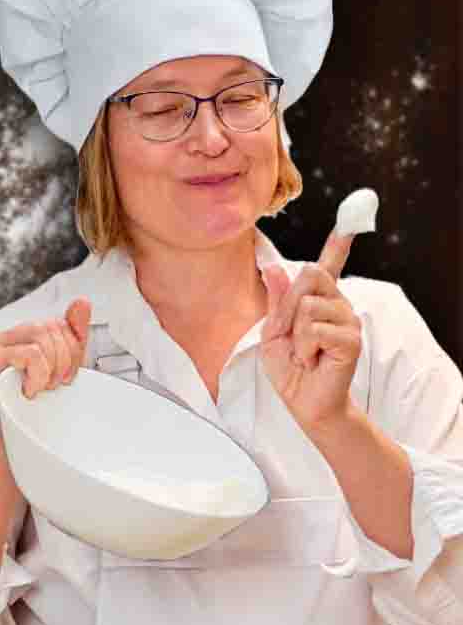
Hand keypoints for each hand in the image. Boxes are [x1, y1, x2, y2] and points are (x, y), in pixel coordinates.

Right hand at [0, 298, 91, 437]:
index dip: (71, 349)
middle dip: (64, 359)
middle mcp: (1, 337)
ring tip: (42, 388)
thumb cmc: (38, 410)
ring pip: (41, 337)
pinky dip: (39, 375)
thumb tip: (82, 301)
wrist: (14, 445)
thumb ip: (72, 335)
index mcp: (16, 336)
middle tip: (54, 386)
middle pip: (50, 327)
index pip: (56, 323)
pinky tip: (29, 391)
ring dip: (52, 369)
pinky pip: (31, 354)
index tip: (65, 378)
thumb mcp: (63, 368)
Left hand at [260, 229, 362, 432]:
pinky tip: (313, 360)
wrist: (303, 402)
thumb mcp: (272, 331)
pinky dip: (304, 347)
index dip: (339, 243)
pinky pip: (315, 328)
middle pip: (310, 274)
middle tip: (290, 334)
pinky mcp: (352, 338)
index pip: (329, 266)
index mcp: (319, 300)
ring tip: (305, 352)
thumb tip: (272, 267)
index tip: (350, 222)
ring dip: (295, 333)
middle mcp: (338, 304)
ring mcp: (348, 320)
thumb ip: (277, 301)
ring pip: (309, 304)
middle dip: (288, 305)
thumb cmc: (289, 368)